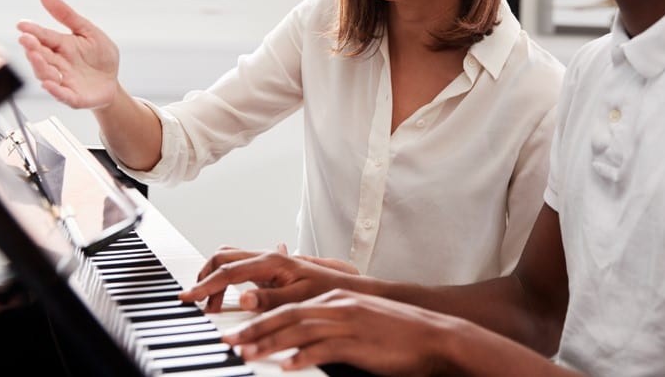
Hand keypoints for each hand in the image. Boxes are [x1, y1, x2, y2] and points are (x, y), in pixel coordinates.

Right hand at [16, 0, 120, 108]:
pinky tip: (49, 84)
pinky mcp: (72, 96)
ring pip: (46, 74)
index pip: (44, 37)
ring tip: (36, 56)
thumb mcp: (88, 31)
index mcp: (61, 46)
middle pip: (41, 55)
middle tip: (26, 40)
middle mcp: (58, 63)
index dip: (33, 31)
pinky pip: (61, 94)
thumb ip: (67, 15)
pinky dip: (54, 90)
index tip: (22, 25)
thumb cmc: (100, 57)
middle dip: (32, 48)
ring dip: (40, 66)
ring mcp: (63, 80)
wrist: (112, 82)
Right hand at [178, 246, 358, 313]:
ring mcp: (265, 261)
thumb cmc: (326, 291)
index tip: (187, 298)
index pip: (229, 272)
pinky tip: (225, 296)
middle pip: (223, 257)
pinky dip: (224, 278)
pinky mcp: (267, 269)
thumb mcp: (299, 299)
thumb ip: (269, 300)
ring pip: (228, 258)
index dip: (205, 286)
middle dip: (204, 277)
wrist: (344, 285)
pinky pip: (237, 266)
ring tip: (212, 304)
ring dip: (214, 277)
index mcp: (272, 262)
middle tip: (198, 301)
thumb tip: (243, 299)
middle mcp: (266, 256)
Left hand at [222, 289, 457, 375]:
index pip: (290, 307)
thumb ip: (332, 322)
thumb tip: (305, 336)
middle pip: (288, 316)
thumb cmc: (396, 333)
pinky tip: (286, 366)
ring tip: (247, 354)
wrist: (433, 335)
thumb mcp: (360, 319)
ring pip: (300, 330)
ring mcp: (349, 322)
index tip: (237, 331)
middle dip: (256, 329)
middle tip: (231, 341)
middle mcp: (339, 306)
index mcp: (337, 299)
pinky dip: (303, 357)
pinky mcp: (359, 342)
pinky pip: (324, 350)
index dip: (261, 319)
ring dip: (270, 343)